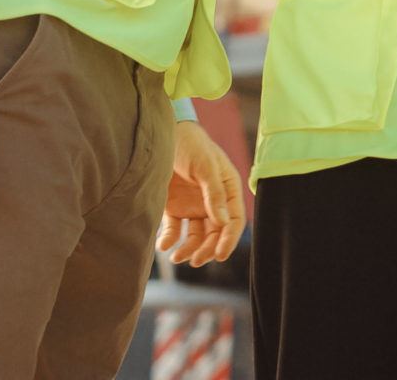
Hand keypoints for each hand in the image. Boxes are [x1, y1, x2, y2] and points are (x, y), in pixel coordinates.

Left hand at [156, 119, 245, 265]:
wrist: (161, 134)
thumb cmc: (190, 145)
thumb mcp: (205, 166)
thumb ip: (214, 194)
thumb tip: (223, 222)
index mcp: (228, 190)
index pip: (234, 221)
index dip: (229, 239)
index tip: (219, 255)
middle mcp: (213, 201)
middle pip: (215, 233)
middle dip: (207, 249)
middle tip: (195, 261)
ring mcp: (193, 205)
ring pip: (196, 236)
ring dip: (189, 249)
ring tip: (176, 258)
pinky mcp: (174, 207)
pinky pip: (174, 230)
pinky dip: (169, 240)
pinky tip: (163, 245)